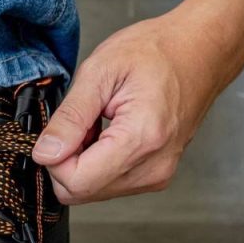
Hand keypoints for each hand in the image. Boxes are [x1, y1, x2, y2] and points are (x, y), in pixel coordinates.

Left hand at [32, 9, 229, 204]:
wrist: (199, 51)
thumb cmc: (156, 52)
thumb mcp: (99, 72)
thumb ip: (69, 118)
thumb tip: (44, 152)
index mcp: (141, 139)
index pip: (76, 182)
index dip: (53, 159)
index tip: (58, 131)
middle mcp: (153, 166)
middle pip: (81, 191)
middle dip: (64, 161)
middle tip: (76, 124)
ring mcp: (157, 174)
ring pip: (92, 190)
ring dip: (80, 162)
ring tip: (95, 124)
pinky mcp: (155, 174)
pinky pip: (108, 183)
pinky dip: (95, 163)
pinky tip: (104, 134)